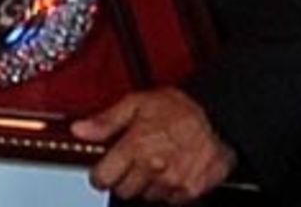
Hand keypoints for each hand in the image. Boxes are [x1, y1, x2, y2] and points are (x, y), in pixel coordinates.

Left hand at [71, 87, 235, 203]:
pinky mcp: (190, 191)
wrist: (219, 115)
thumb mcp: (136, 103)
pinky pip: (170, 200)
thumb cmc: (180, 107)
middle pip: (123, 191)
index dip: (99, 175)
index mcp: (135, 146)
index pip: (103, 178)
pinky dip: (168, 190)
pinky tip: (172, 170)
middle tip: (132, 162)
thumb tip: (80, 129)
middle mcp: (152, 167)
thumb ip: (105, 120)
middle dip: (123, 179)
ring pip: (146, 197)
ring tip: (156, 162)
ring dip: (146, 184)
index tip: (102, 171)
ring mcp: (172, 182)